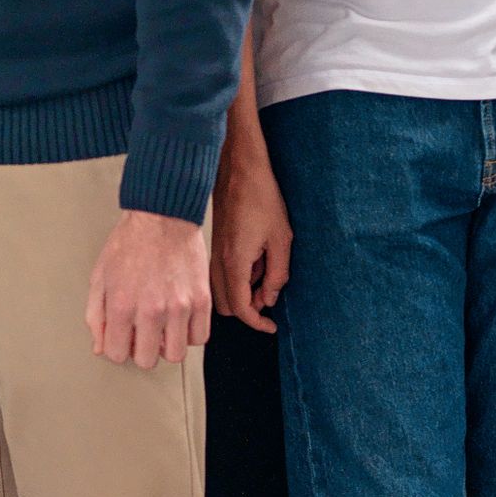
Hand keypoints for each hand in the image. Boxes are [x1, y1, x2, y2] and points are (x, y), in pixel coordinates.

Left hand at [89, 209, 211, 369]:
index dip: (117, 348)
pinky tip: (180, 320)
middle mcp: (151, 310)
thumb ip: (96, 316)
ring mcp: (179, 307)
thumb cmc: (129, 243)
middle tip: (142, 334)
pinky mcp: (201, 300)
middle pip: (148, 360)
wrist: (162, 217)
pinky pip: (199, 337)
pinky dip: (189, 334)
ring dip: (167, 345)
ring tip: (162, 327)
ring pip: (176, 354)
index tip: (122, 337)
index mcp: (121, 305)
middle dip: (141, 350)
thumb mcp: (100, 277)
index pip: (117, 355)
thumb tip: (100, 347)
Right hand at [211, 156, 290, 332]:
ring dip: (244, 292)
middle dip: (247, 309)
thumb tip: (270, 298)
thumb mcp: (281, 239)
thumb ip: (277, 274)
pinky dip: (239, 277)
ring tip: (266, 271)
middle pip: (226, 305)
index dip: (256, 323)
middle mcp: (220, 261)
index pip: (240, 308)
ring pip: (223, 290)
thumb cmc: (261, 198)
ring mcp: (215, 253)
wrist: (238, 169)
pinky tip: (257, 257)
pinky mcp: (216, 245)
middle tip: (269, 295)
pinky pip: (223, 274)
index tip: (271, 326)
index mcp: (235, 262)